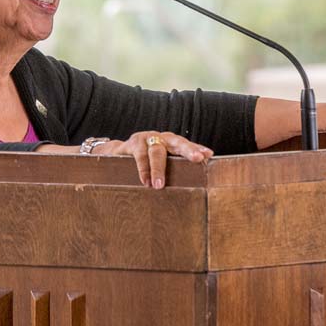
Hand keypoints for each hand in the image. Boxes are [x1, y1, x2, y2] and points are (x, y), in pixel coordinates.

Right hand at [95, 131, 212, 188]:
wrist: (116, 153)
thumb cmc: (145, 161)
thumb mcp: (162, 163)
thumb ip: (175, 170)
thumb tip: (195, 188)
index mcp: (172, 143)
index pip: (188, 145)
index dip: (197, 148)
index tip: (208, 154)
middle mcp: (163, 138)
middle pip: (178, 142)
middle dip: (188, 150)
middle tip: (198, 159)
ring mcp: (148, 138)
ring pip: (157, 152)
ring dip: (158, 169)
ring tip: (158, 186)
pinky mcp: (134, 143)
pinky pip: (140, 156)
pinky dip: (143, 169)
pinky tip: (145, 180)